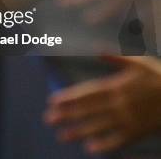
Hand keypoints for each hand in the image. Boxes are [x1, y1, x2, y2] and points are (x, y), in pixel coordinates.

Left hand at [45, 56, 160, 154]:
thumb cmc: (160, 78)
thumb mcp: (139, 63)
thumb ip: (117, 58)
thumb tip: (97, 49)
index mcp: (117, 86)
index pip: (87, 93)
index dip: (69, 97)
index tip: (52, 101)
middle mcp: (119, 104)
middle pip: (88, 110)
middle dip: (67, 115)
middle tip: (49, 119)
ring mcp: (128, 119)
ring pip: (99, 126)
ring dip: (80, 131)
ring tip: (62, 136)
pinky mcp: (138, 132)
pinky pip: (119, 140)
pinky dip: (105, 145)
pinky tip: (90, 149)